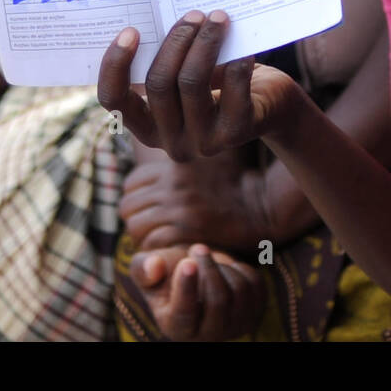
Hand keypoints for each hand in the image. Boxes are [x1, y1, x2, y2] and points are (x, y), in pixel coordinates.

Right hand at [98, 11, 303, 161]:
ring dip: (204, 43)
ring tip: (218, 18)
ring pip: (191, 83)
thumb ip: (170, 60)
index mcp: (148, 127)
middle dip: (175, 41)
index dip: (115, 65)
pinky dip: (238, 60)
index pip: (114, 101)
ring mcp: (203, 143)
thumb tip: (161, 15)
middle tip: (193, 14)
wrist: (272, 107)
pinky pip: (232, 89)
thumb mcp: (188, 76)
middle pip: (158, 84)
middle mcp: (171, 142)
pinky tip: (244, 44)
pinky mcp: (236, 133)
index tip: (130, 31)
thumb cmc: (222, 82)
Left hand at [120, 149, 274, 253]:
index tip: (148, 208)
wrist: (262, 205)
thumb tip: (164, 141)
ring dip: (143, 236)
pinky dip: (156, 249)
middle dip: (136, 219)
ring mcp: (180, 205)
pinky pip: (152, 242)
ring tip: (158, 238)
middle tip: (151, 227)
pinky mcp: (189, 228)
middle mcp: (173, 183)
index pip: (132, 183)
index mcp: (174, 164)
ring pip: (135, 226)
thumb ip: (184, 148)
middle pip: (128, 205)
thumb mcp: (209, 154)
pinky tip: (170, 247)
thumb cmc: (236, 180)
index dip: (136, 198)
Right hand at [129, 243, 266, 340]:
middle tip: (198, 247)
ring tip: (209, 259)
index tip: (187, 263)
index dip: (186, 288)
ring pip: (239, 291)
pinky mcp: (255, 311)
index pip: (184, 314)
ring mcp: (235, 326)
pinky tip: (226, 267)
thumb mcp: (146, 267)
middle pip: (218, 301)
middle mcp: (207, 335)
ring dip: (224, 266)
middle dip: (209, 268)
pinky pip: (255, 285)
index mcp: (176, 327)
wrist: (195, 272)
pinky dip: (240, 268)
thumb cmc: (166, 271)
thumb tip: (155, 267)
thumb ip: (143, 268)